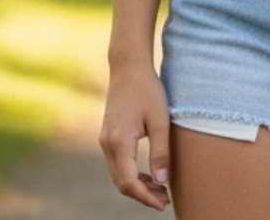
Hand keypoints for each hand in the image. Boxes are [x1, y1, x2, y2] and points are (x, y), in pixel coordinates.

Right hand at [98, 64, 171, 210]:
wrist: (128, 66)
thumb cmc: (147, 89)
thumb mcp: (160, 120)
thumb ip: (161, 151)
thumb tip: (163, 182)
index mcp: (119, 142)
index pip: (129, 182)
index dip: (146, 197)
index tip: (163, 203)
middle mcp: (107, 144)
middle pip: (121, 182)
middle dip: (142, 195)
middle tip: (165, 199)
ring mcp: (105, 139)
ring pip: (118, 173)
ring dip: (137, 185)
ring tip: (160, 189)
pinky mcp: (108, 134)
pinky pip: (117, 163)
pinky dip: (131, 173)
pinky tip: (148, 173)